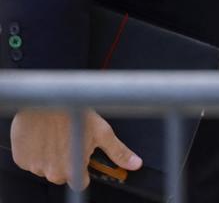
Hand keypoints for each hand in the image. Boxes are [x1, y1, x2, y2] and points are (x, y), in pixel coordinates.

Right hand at [10, 108, 141, 189]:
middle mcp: (53, 173)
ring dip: (51, 155)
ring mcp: (35, 167)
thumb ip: (118, 152)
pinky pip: (30, 160)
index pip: (80, 182)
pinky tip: (43, 135)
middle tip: (70, 139)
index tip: (83, 156)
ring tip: (57, 134)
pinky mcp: (21, 159)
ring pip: (46, 167)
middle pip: (62, 175)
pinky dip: (36, 151)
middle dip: (67, 161)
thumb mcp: (102, 132)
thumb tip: (135, 164)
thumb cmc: (76, 113)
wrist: (48, 98)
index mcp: (74, 171)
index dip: (83, 169)